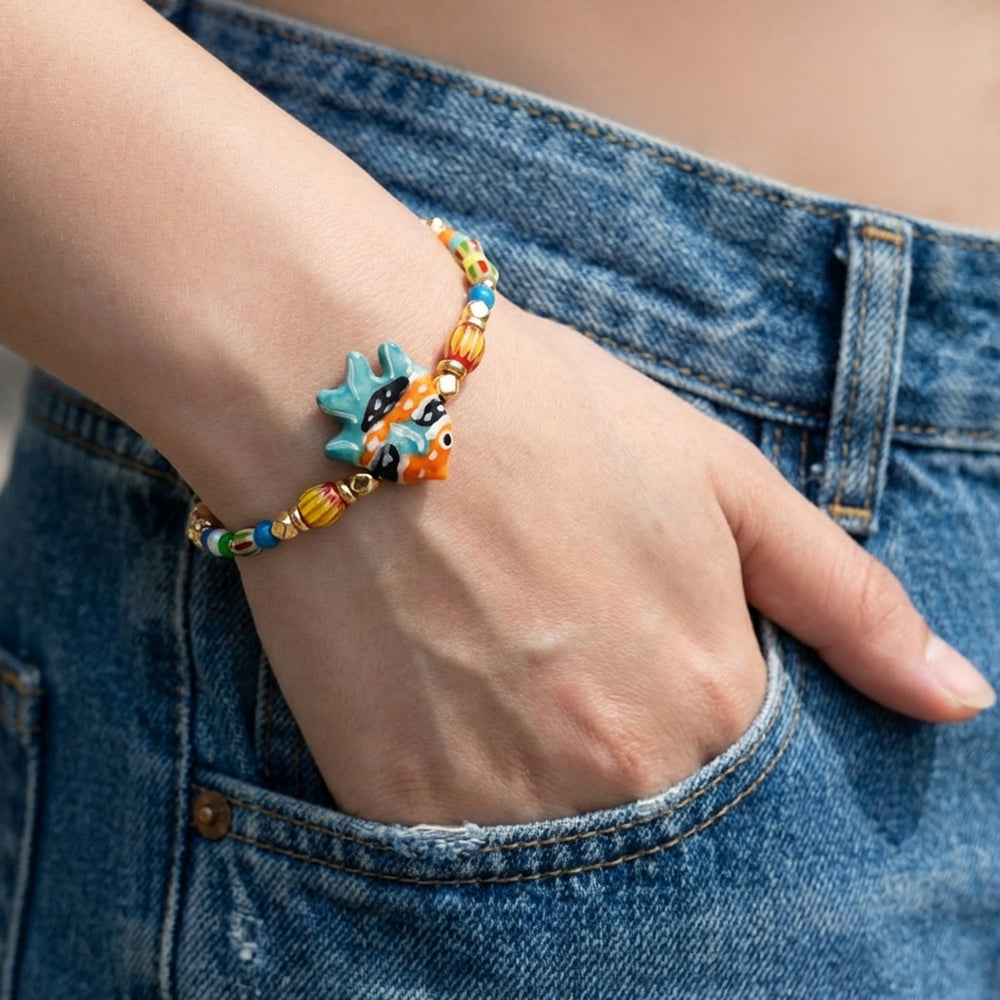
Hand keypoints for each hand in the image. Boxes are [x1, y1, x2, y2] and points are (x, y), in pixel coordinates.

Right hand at [234, 300, 994, 825]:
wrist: (364, 391)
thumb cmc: (553, 418)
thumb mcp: (723, 482)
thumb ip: (847, 601)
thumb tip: (960, 701)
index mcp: (715, 700)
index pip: (751, 776)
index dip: (699, 714)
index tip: (646, 659)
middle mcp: (621, 776)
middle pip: (652, 816)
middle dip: (625, 751)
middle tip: (561, 652)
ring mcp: (502, 800)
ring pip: (555, 842)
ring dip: (541, 773)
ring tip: (496, 663)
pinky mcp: (394, 801)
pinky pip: (451, 843)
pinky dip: (459, 781)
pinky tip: (438, 688)